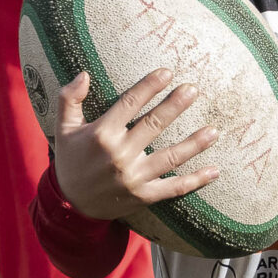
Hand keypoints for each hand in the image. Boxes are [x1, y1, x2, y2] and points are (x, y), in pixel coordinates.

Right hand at [51, 70, 219, 221]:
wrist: (71, 205)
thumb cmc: (70, 161)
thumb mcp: (63, 129)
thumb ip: (70, 99)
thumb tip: (84, 74)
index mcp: (101, 134)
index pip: (129, 104)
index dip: (149, 86)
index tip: (167, 72)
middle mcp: (119, 155)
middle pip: (154, 125)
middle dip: (175, 106)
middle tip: (194, 90)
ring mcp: (133, 177)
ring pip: (170, 157)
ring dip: (194, 143)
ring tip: (214, 130)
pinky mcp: (144, 196)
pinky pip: (174, 188)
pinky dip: (195, 180)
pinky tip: (215, 170)